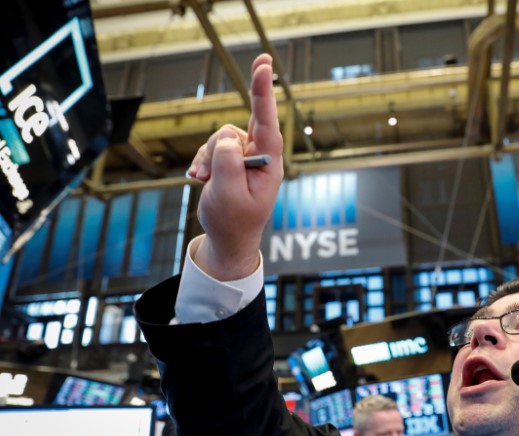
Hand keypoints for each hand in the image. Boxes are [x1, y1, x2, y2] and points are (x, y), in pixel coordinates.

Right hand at [186, 54, 282, 279]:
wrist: (228, 238)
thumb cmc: (234, 221)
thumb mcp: (229, 194)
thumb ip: (228, 162)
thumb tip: (226, 138)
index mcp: (269, 163)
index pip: (267, 122)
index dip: (263, 92)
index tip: (264, 65)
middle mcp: (260, 155)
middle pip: (235, 129)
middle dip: (216, 148)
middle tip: (210, 176)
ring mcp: (245, 155)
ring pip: (219, 137)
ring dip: (206, 158)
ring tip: (206, 183)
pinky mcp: (230, 158)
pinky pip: (211, 146)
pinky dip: (202, 161)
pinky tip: (200, 179)